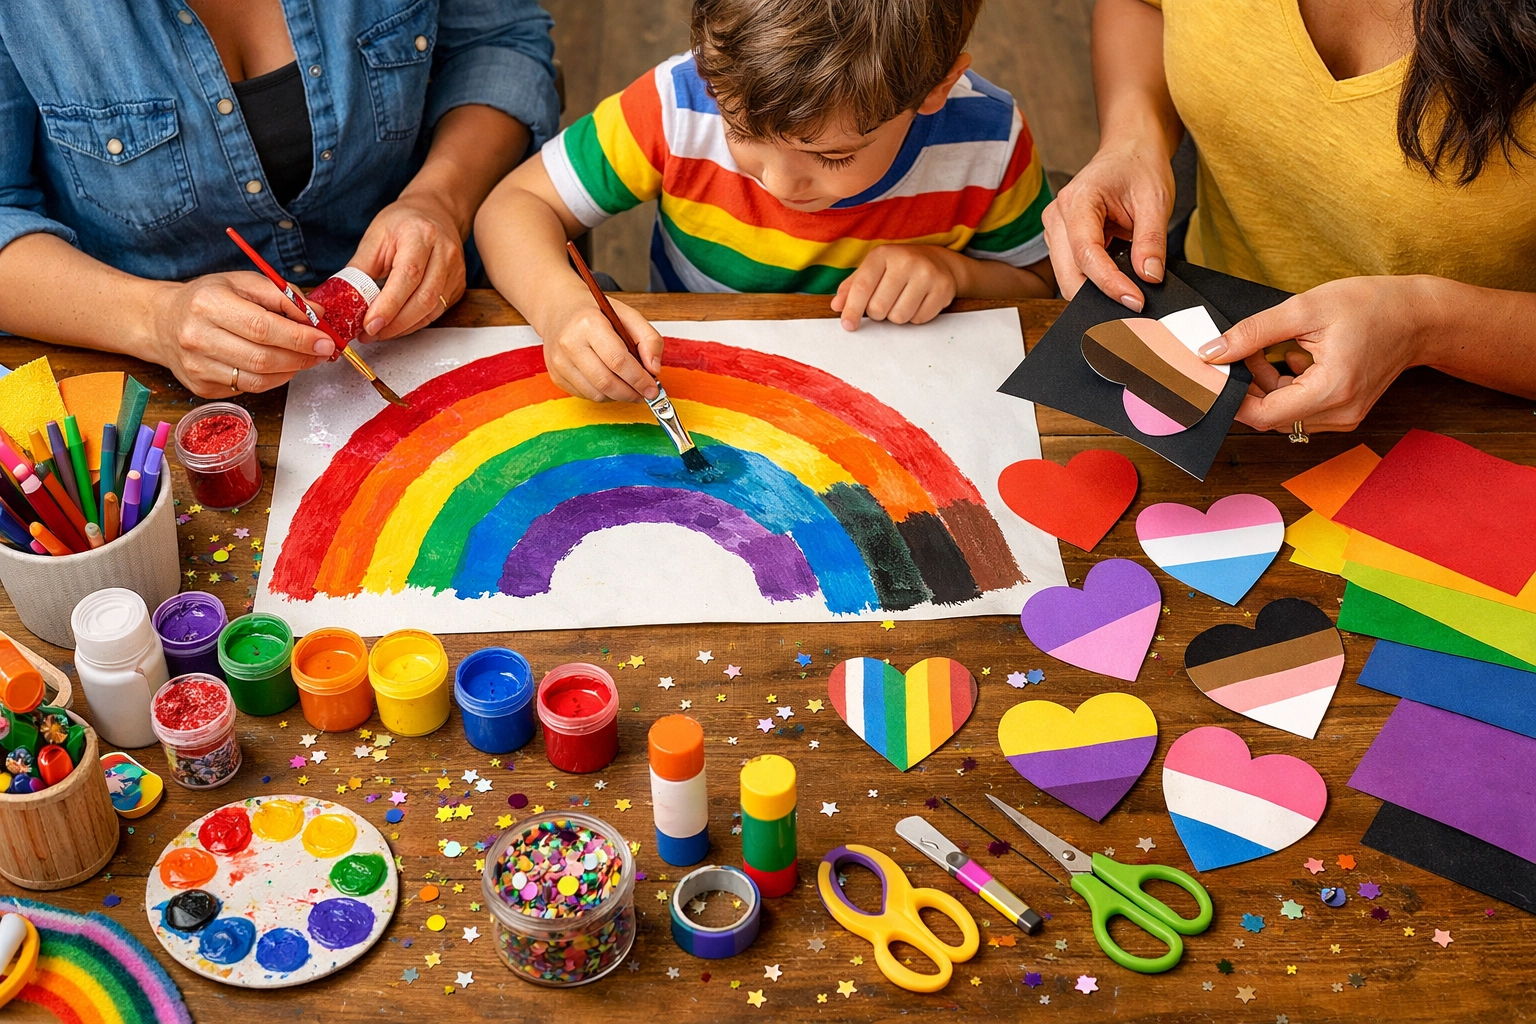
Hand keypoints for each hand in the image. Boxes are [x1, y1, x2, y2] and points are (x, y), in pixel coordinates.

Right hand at [149, 272, 332, 397]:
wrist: (162, 322)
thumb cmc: (207, 299)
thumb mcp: (242, 282)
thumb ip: (282, 295)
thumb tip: (318, 314)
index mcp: (208, 304)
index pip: (263, 327)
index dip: (299, 338)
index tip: (325, 340)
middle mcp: (197, 337)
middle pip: (263, 358)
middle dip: (301, 357)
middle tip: (322, 351)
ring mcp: (196, 367)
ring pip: (258, 380)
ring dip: (291, 371)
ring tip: (304, 357)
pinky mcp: (200, 387)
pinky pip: (248, 389)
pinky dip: (272, 379)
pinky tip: (278, 365)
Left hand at [348, 192, 467, 340]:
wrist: (435, 212)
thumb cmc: (403, 222)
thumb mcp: (375, 237)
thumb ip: (361, 269)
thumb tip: (344, 300)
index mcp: (421, 235)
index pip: (408, 275)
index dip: (389, 305)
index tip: (369, 324)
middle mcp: (445, 252)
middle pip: (424, 297)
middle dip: (395, 323)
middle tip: (370, 333)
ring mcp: (456, 271)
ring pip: (433, 309)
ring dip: (404, 327)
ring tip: (380, 332)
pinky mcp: (458, 285)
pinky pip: (437, 312)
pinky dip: (415, 323)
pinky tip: (397, 325)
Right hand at [542, 296, 664, 402]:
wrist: (559, 310)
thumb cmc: (596, 313)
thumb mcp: (628, 316)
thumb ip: (649, 339)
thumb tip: (654, 369)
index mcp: (588, 323)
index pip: (618, 360)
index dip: (639, 379)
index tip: (653, 388)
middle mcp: (569, 343)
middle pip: (606, 382)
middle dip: (631, 393)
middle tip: (645, 394)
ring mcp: (559, 362)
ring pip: (596, 394)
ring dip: (619, 396)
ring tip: (630, 387)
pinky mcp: (556, 376)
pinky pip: (585, 395)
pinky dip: (604, 394)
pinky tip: (610, 382)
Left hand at [831, 245, 958, 329]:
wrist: (937, 261)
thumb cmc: (898, 268)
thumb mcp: (873, 270)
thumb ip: (852, 287)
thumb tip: (837, 306)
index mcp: (883, 254)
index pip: (862, 287)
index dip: (852, 310)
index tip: (848, 325)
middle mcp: (906, 261)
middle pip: (879, 307)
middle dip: (877, 313)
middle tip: (884, 303)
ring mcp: (927, 274)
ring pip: (899, 317)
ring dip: (896, 316)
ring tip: (902, 301)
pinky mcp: (943, 288)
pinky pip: (919, 319)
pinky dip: (915, 317)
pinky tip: (918, 302)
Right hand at [1041, 138, 1174, 307]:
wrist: (1129, 148)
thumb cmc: (1139, 166)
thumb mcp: (1155, 199)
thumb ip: (1151, 240)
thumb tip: (1149, 277)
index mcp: (1077, 201)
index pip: (1087, 254)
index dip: (1110, 283)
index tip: (1135, 301)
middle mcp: (1057, 217)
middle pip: (1068, 274)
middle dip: (1097, 296)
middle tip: (1134, 309)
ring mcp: (1056, 230)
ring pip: (1067, 278)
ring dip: (1095, 291)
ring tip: (1128, 294)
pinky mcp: (1062, 241)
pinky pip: (1073, 271)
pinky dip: (1094, 283)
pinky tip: (1117, 284)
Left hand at [1199, 276, 1432, 432]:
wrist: (1420, 316)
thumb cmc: (1371, 305)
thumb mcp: (1306, 308)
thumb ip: (1254, 332)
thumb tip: (1211, 352)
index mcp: (1332, 390)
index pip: (1262, 415)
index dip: (1231, 397)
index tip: (1215, 372)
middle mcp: (1340, 414)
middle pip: (1270, 416)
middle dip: (1249, 385)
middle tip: (1245, 350)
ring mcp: (1344, 417)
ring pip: (1283, 413)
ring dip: (1266, 384)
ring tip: (1272, 347)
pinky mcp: (1344, 412)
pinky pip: (1300, 408)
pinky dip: (1285, 385)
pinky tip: (1294, 355)